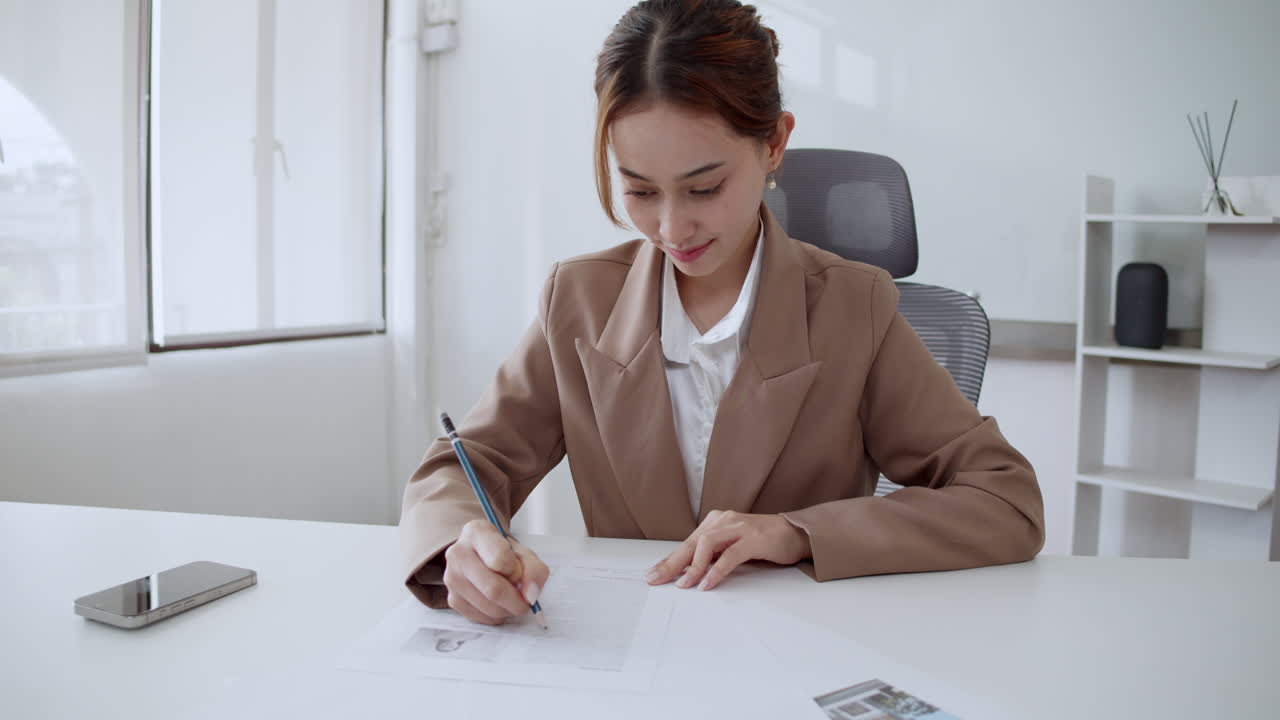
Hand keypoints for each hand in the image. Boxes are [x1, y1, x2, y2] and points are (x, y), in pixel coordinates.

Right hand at [443, 518, 548, 625]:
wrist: (481, 555)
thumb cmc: (504, 552)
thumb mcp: (524, 552)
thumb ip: (534, 570)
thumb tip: (530, 596)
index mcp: (476, 532)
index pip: (500, 559)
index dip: (517, 571)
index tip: (520, 572)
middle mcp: (458, 553)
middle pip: (493, 589)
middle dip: (517, 601)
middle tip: (526, 601)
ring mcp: (451, 578)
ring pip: (488, 607)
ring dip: (508, 610)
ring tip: (512, 599)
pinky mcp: (452, 599)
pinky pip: (481, 618)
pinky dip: (497, 616)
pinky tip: (499, 604)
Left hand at [645, 510, 811, 591]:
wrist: (795, 533)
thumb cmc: (762, 542)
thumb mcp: (732, 546)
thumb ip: (713, 555)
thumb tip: (688, 572)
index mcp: (716, 521)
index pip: (687, 543)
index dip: (669, 560)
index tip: (653, 574)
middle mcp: (724, 521)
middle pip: (691, 543)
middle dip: (671, 563)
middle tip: (655, 579)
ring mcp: (739, 528)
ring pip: (707, 545)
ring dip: (693, 567)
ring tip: (683, 585)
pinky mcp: (753, 539)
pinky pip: (729, 555)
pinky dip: (716, 571)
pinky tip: (706, 584)